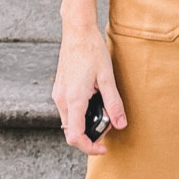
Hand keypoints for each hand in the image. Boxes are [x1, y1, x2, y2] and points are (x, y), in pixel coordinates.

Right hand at [52, 24, 126, 153]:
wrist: (77, 31)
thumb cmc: (91, 50)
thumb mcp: (107, 78)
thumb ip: (114, 103)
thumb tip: (120, 124)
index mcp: (73, 100)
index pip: (75, 137)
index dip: (89, 148)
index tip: (103, 148)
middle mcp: (61, 100)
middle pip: (71, 132)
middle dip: (90, 134)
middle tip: (110, 121)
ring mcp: (58, 94)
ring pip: (69, 122)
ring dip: (85, 123)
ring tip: (104, 108)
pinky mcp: (59, 89)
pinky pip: (68, 110)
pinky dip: (81, 113)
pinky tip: (94, 99)